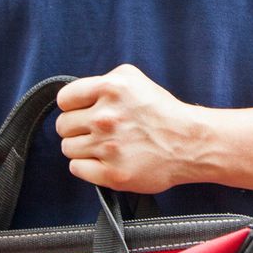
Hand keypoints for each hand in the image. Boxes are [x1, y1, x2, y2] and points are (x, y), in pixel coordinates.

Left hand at [56, 65, 202, 193]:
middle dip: (77, 128)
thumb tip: (75, 96)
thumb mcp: (133, 79)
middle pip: (63, 126)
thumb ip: (102, 82)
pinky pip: (77, 168)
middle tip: (97, 131)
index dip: (73, 106)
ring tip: (104, 146)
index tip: (83, 111)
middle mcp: (106, 117)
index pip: (64, 99)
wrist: (190, 144)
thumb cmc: (163, 112)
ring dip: (82, 148)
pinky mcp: (112, 173)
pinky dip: (86, 166)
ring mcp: (108, 147)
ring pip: (68, 148)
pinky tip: (104, 160)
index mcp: (111, 89)